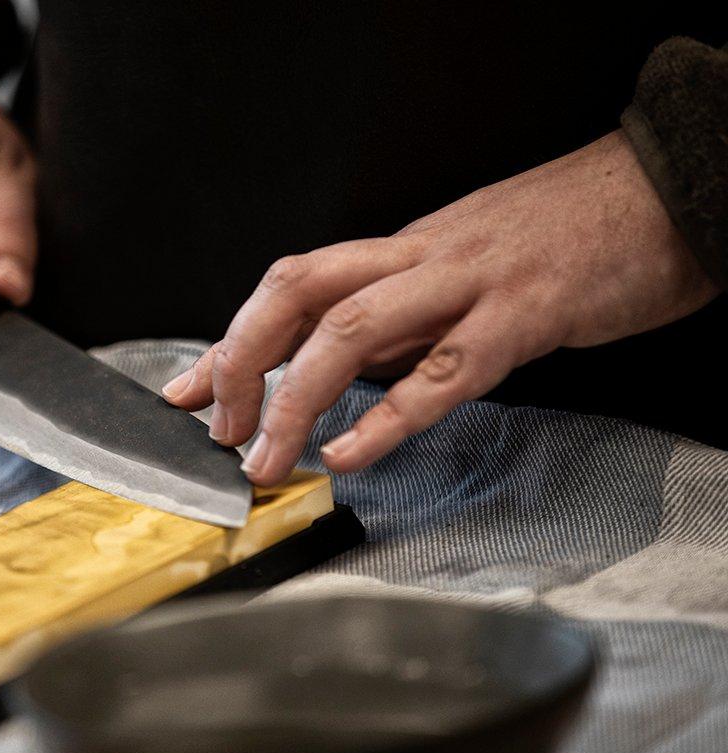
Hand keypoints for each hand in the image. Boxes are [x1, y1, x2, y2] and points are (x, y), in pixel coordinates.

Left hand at [164, 131, 718, 483]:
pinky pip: (445, 368)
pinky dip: (389, 415)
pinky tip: (351, 453)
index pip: (292, 284)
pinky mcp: (526, 315)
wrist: (668, 190)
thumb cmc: (568, 235)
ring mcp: (470, 282)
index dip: (231, 337)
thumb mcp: (465, 269)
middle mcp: (420, 258)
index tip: (187, 390)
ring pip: (353, 328)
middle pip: (297, 291)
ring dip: (295, 399)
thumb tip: (339, 368)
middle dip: (241, 360)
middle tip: (215, 427)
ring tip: (265, 459)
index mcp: (404, 250)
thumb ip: (404, 317)